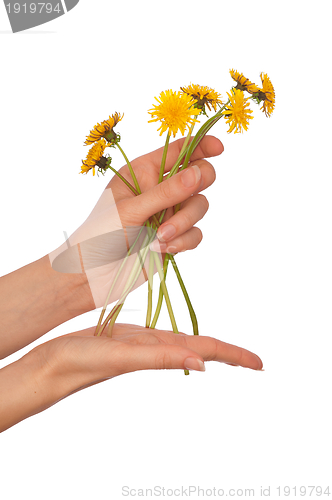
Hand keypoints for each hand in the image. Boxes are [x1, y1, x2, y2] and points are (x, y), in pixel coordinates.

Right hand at [0, 324, 261, 432]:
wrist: (54, 364)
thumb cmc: (84, 362)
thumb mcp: (124, 357)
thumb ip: (160, 359)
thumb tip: (201, 366)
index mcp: (161, 352)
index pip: (206, 350)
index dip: (235, 355)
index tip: (260, 365)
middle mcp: (158, 349)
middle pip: (202, 348)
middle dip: (229, 353)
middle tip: (254, 362)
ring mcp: (144, 344)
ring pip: (184, 342)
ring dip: (208, 345)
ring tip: (225, 350)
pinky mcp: (129, 337)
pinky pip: (163, 335)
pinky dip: (179, 334)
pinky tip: (181, 339)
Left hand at [49, 135, 222, 307]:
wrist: (93, 275)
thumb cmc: (100, 235)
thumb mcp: (131, 209)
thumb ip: (166, 192)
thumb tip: (200, 172)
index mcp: (144, 172)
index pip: (179, 150)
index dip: (201, 145)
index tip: (219, 148)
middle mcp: (160, 190)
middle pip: (198, 176)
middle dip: (198, 185)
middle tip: (189, 194)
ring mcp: (169, 215)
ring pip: (199, 207)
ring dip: (183, 222)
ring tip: (160, 237)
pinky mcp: (174, 239)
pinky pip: (195, 234)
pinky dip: (183, 241)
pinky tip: (164, 249)